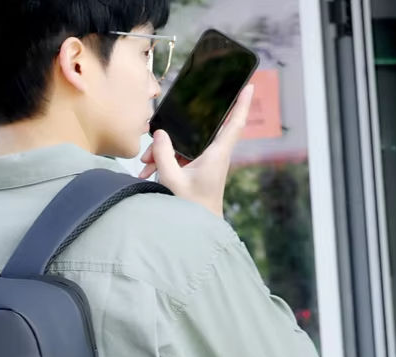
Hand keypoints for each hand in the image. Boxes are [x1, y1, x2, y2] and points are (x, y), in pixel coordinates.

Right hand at [138, 84, 254, 217]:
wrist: (196, 232)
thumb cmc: (190, 208)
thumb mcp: (171, 180)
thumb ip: (163, 154)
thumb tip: (159, 133)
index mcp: (217, 155)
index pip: (234, 124)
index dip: (242, 104)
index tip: (249, 85)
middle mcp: (215, 157)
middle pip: (198, 132)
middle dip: (175, 134)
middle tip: (155, 140)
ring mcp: (206, 164)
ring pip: (185, 147)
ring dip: (165, 152)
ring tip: (146, 164)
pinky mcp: (198, 172)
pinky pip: (181, 159)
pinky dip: (166, 162)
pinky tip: (149, 172)